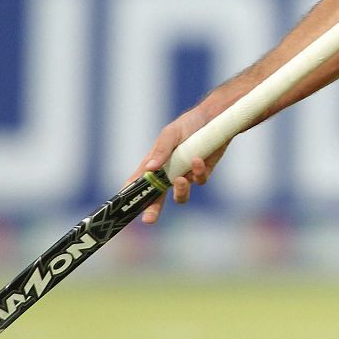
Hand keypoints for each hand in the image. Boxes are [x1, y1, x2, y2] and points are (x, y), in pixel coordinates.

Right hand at [127, 108, 229, 223]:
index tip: (123, 206)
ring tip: (181, 180)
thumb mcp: (171, 133)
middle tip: (149, 220)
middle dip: (152, 209)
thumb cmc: (188, 124)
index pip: (139, 181)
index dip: (131, 194)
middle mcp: (169, 172)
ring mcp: (185, 174)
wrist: (215, 118)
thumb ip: (161, 150)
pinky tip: (198, 159)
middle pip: (157, 197)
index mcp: (155, 162)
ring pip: (180, 195)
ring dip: (180, 191)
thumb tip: (150, 168)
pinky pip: (199, 181)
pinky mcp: (202, 173)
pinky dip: (198, 172)